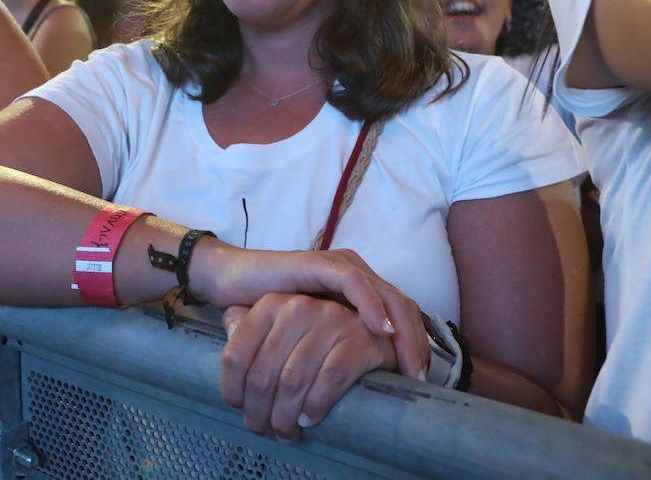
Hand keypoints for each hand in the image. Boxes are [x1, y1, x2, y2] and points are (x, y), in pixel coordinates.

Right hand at [193, 243, 426, 382]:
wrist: (230, 286)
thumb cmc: (272, 318)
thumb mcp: (313, 336)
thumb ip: (338, 346)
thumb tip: (367, 387)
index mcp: (358, 290)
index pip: (401, 315)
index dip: (415, 346)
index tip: (419, 381)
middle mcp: (354, 274)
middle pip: (402, 305)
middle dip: (416, 343)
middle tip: (420, 378)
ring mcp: (337, 266)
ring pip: (387, 294)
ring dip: (402, 329)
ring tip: (407, 361)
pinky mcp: (318, 263)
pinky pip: (353, 282)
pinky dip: (372, 304)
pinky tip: (381, 329)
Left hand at [220, 293, 399, 439]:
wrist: (377, 327)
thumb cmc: (316, 332)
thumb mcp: (278, 321)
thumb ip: (249, 324)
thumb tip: (228, 332)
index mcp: (271, 304)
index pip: (235, 355)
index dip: (232, 390)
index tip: (237, 408)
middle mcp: (298, 308)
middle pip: (262, 375)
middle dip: (259, 412)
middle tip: (262, 429)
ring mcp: (330, 322)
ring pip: (292, 382)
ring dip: (285, 416)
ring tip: (285, 431)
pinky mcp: (357, 341)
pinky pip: (328, 381)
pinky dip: (315, 405)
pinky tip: (309, 418)